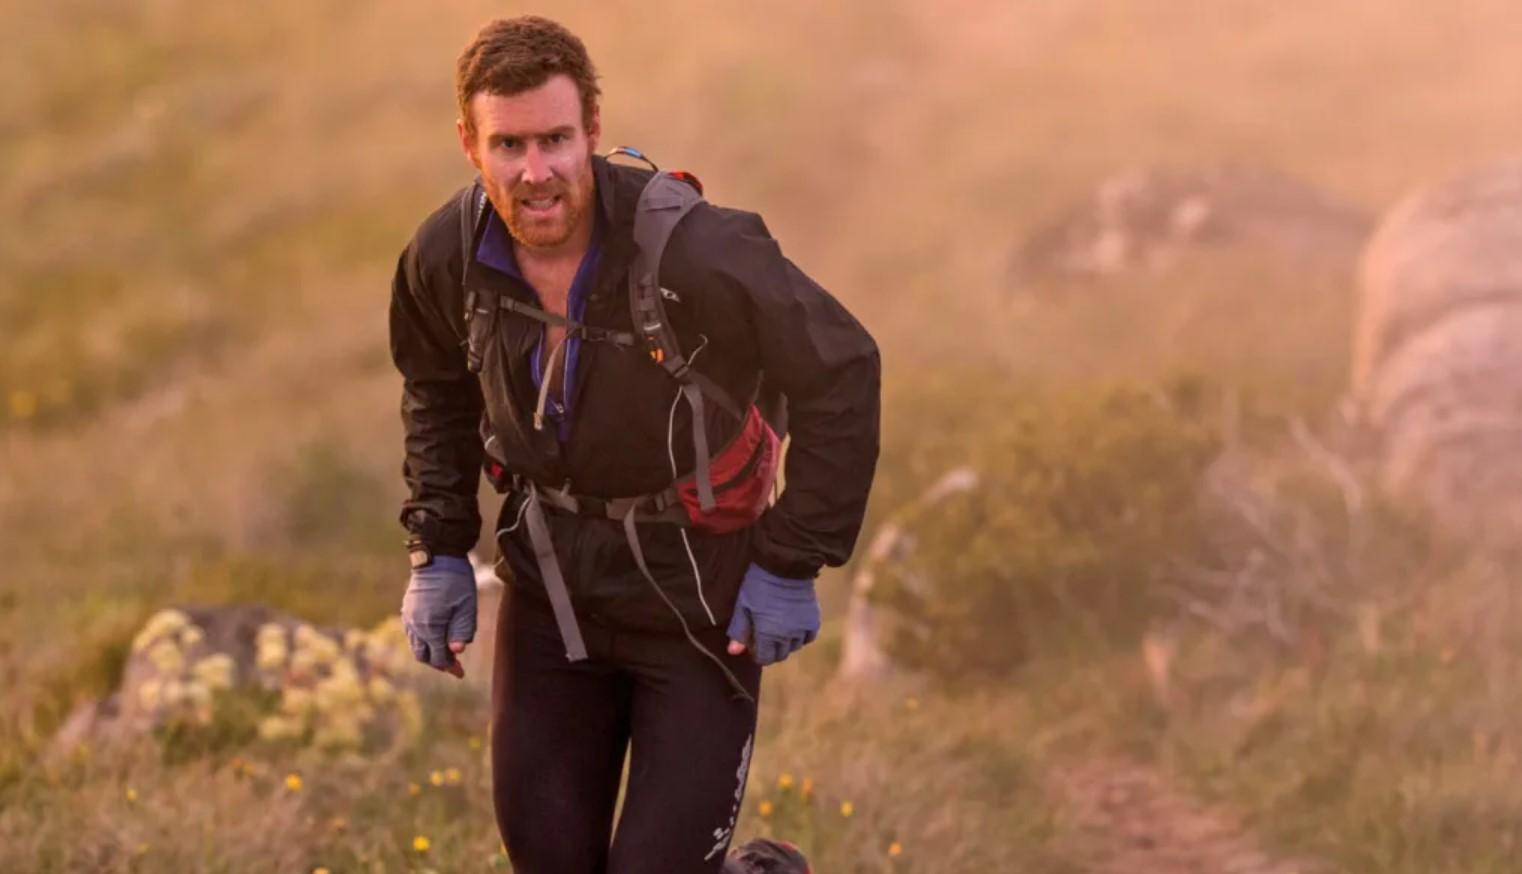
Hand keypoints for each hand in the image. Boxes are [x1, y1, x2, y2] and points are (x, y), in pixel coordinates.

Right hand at [400, 554, 476, 678]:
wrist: (437, 557)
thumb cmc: (456, 582)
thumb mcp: (466, 607)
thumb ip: (461, 631)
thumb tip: (456, 652)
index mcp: (429, 627)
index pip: (438, 657)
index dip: (450, 667)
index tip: (461, 673)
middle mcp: (414, 625)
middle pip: (423, 655)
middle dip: (438, 662)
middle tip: (454, 664)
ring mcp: (408, 616)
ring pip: (416, 644)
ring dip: (430, 651)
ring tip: (446, 650)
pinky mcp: (407, 608)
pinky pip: (412, 632)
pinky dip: (423, 639)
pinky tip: (437, 634)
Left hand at [725, 564, 820, 665]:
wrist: (785, 567)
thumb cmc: (759, 585)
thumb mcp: (743, 606)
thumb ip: (740, 630)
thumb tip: (734, 652)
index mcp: (768, 634)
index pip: (765, 658)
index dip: (758, 653)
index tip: (754, 643)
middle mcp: (787, 637)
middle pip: (780, 655)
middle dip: (772, 650)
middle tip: (765, 636)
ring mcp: (802, 629)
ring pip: (795, 647)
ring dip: (786, 643)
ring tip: (780, 630)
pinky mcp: (813, 620)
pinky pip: (809, 637)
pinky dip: (801, 636)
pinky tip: (794, 627)